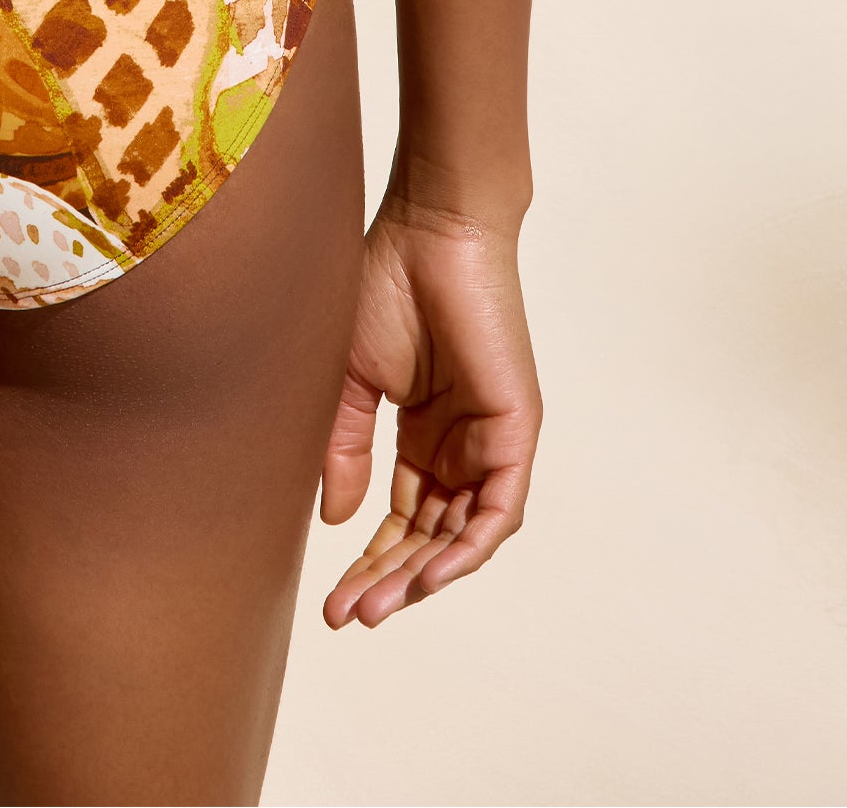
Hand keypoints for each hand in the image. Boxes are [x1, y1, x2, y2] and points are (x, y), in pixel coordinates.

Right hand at [319, 195, 539, 625]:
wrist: (431, 230)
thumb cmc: (386, 283)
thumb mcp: (350, 380)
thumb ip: (344, 448)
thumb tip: (336, 520)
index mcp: (422, 433)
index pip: (400, 517)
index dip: (367, 560)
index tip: (329, 603)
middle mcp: (458, 445)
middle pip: (429, 536)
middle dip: (389, 580)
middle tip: (350, 616)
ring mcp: (489, 440)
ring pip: (464, 535)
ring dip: (423, 575)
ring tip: (379, 605)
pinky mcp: (516, 431)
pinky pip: (498, 510)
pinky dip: (468, 548)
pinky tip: (429, 574)